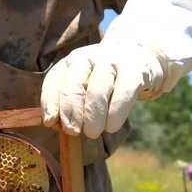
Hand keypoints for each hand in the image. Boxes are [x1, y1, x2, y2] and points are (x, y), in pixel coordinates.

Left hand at [40, 44, 164, 138]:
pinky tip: (112, 127)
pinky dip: (115, 113)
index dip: (50, 102)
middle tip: (73, 132)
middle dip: (70, 112)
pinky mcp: (135, 69)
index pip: (54, 80)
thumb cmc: (105, 81)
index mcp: (71, 62)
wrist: (141, 59)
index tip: (50, 122)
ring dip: (92, 117)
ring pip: (97, 91)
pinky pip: (123, 93)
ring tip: (92, 134)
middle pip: (73, 86)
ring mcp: (112, 61)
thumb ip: (69, 103)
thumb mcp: (85, 86)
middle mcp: (88, 57)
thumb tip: (55, 125)